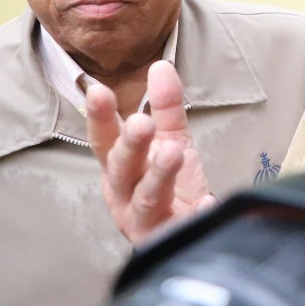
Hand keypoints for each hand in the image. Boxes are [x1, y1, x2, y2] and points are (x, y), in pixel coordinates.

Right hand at [88, 60, 216, 244]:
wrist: (185, 235)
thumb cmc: (170, 186)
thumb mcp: (169, 140)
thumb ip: (164, 106)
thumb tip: (161, 66)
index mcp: (120, 168)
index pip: (104, 140)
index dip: (99, 118)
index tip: (97, 91)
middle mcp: (125, 195)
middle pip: (122, 169)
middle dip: (130, 146)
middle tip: (141, 123)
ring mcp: (146, 221)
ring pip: (147, 199)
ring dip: (159, 175)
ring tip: (174, 153)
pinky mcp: (171, 239)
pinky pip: (181, 230)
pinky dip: (195, 216)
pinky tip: (207, 203)